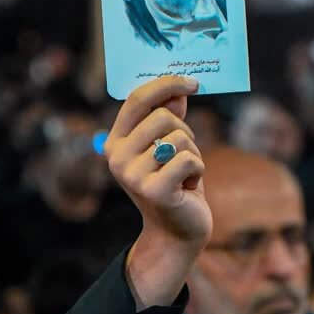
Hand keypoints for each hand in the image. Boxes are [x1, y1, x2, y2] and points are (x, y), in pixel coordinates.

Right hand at [104, 76, 212, 306]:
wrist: (177, 231)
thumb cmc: (175, 182)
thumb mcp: (169, 145)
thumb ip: (169, 116)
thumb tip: (179, 89)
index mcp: (114, 141)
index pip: (137, 98)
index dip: (166, 84)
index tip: (193, 83)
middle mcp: (116, 157)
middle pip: (164, 117)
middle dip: (186, 133)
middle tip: (184, 156)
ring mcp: (132, 175)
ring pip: (180, 138)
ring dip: (193, 154)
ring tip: (184, 174)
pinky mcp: (154, 191)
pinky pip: (190, 160)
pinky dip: (198, 170)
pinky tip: (188, 187)